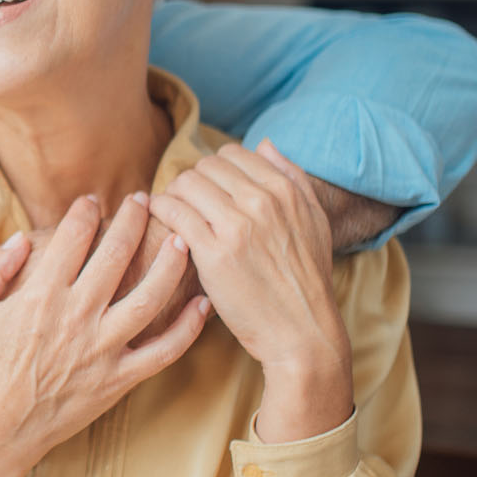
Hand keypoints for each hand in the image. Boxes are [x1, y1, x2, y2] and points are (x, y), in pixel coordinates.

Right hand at [0, 194, 212, 476]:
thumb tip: (20, 240)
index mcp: (40, 296)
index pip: (72, 239)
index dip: (86, 213)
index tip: (94, 200)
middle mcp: (77, 317)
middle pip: (116, 255)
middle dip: (133, 221)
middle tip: (144, 200)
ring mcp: (103, 350)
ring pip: (149, 298)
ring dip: (170, 265)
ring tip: (182, 238)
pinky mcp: (120, 379)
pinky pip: (164, 351)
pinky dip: (188, 328)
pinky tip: (202, 304)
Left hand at [149, 139, 352, 443]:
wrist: (302, 332)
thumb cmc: (306, 280)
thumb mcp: (314, 221)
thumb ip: (292, 177)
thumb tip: (264, 144)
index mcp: (285, 190)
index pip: (232, 154)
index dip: (214, 170)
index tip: (207, 190)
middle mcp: (262, 201)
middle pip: (205, 166)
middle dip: (192, 182)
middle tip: (185, 203)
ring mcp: (237, 226)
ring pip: (186, 183)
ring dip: (173, 194)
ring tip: (173, 213)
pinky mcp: (214, 253)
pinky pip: (173, 211)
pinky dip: (161, 210)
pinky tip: (161, 221)